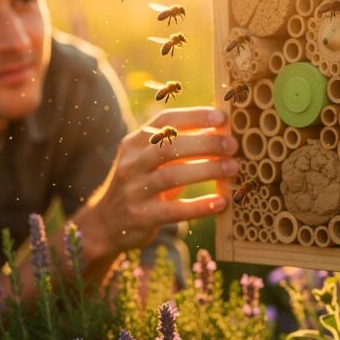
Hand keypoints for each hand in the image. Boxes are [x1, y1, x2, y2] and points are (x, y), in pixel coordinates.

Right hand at [75, 106, 237, 263]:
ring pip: (172, 176)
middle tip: (232, 145)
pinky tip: (221, 203)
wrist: (106, 223)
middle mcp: (132, 163)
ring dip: (206, 170)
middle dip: (204, 143)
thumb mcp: (151, 160)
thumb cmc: (141, 184)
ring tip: (233, 168)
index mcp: (135, 142)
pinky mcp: (141, 216)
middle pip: (169, 146)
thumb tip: (220, 131)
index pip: (165, 121)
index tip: (221, 117)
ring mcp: (134, 190)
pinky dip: (200, 206)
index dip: (194, 116)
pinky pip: (174, 210)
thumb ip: (179, 145)